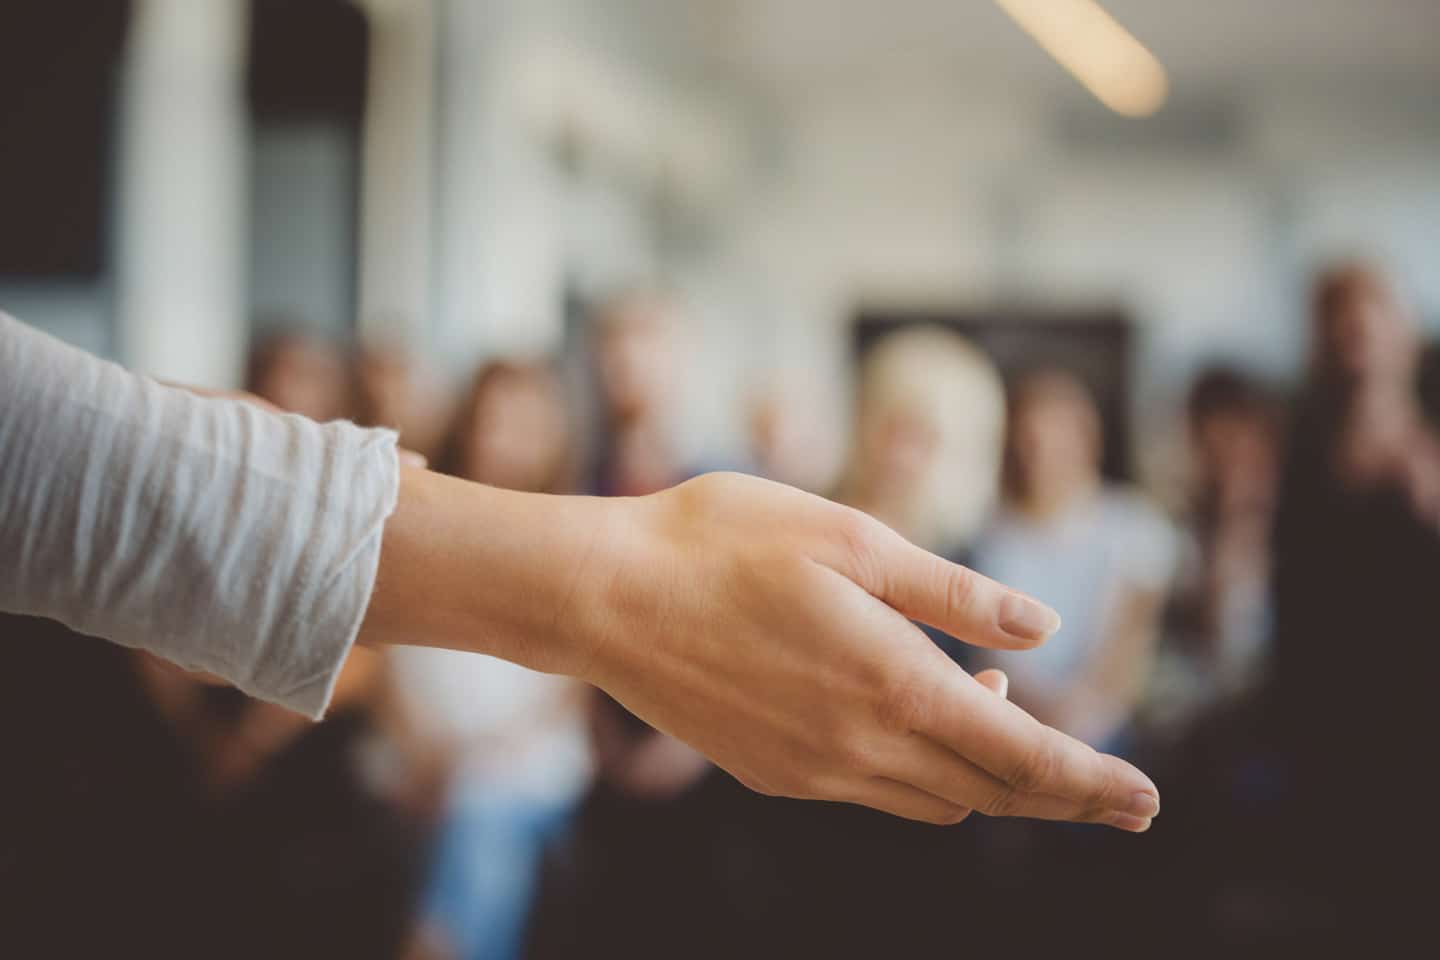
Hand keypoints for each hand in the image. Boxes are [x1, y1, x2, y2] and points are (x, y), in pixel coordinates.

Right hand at [566, 473, 1158, 828]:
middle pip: (989, 792)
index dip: (1093, 782)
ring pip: (934, 798)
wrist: (603, 594)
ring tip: (998, 714)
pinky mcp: (774, 773)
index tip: (1147, 801)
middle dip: (1061, 796)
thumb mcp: (850, 538)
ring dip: (985, 774)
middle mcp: (858, 743)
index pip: (1022, 756)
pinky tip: (908, 715)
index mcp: (890, 679)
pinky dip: (921, 770)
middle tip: (1114, 794)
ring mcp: (812, 769)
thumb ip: (952, 593)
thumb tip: (1041, 626)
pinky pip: (876, 792)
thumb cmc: (722, 542)